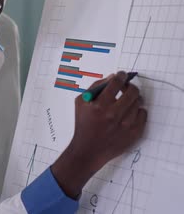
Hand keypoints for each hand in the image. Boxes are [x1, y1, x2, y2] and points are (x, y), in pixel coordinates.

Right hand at [52, 71, 146, 197]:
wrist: (88, 149)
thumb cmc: (84, 123)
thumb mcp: (81, 102)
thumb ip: (95, 87)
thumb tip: (113, 77)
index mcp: (99, 105)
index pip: (116, 83)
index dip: (121, 76)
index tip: (122, 75)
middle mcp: (113, 114)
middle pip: (132, 91)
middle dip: (130, 86)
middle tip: (126, 87)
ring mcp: (126, 125)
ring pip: (138, 102)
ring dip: (133, 99)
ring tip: (126, 103)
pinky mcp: (134, 133)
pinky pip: (143, 114)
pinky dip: (137, 111)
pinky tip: (129, 114)